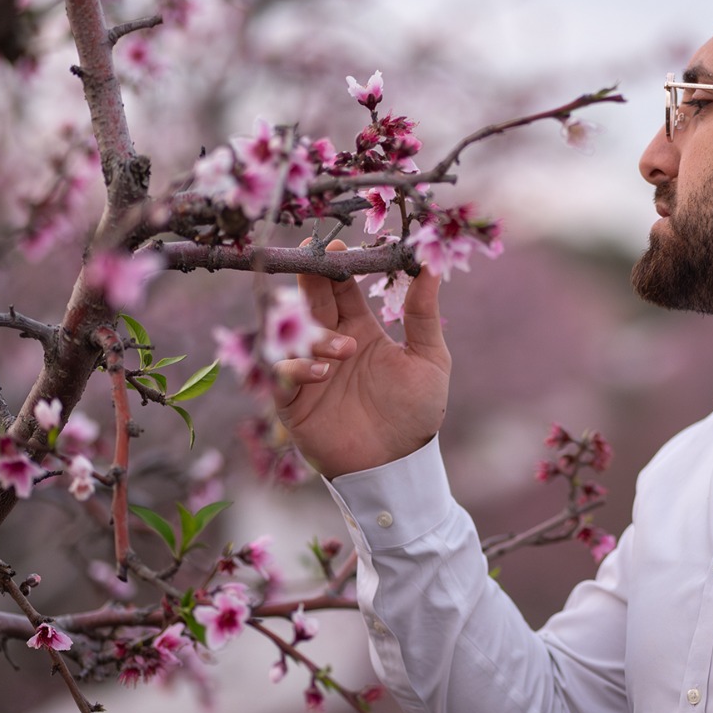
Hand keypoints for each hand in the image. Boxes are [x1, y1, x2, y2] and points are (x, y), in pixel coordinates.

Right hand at [273, 239, 450, 477]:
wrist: (399, 466)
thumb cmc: (416, 413)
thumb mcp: (429, 358)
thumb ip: (424, 313)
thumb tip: (431, 265)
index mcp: (360, 330)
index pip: (340, 288)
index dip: (335, 266)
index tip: (334, 246)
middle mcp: (330, 345)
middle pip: (310, 302)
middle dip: (309, 281)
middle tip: (311, 263)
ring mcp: (309, 372)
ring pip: (292, 335)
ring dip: (313, 335)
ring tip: (343, 350)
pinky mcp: (293, 402)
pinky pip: (280, 375)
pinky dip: (298, 368)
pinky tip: (324, 373)